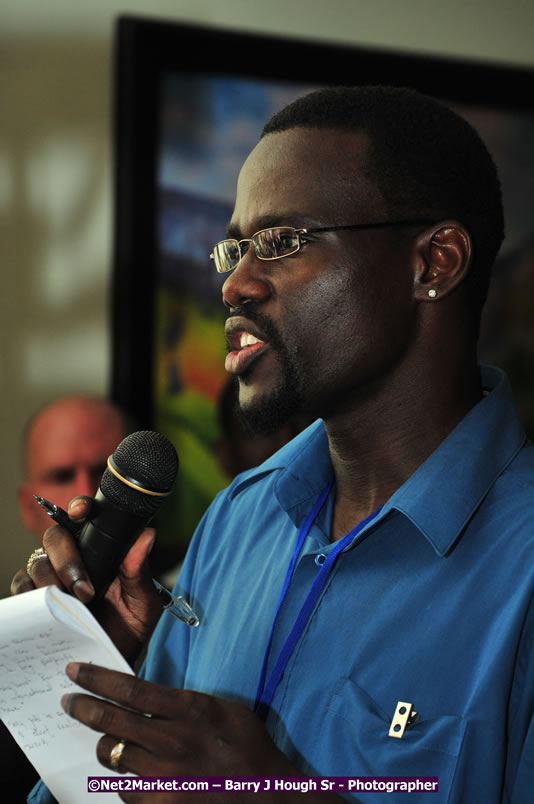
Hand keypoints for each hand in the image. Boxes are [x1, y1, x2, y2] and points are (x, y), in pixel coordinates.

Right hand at [10, 497, 162, 661]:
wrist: (113, 660)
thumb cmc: (131, 626)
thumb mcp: (143, 601)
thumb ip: (140, 569)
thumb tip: (147, 534)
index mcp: (101, 548)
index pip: (86, 517)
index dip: (79, 507)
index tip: (81, 511)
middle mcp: (73, 557)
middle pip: (55, 537)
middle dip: (67, 558)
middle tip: (84, 589)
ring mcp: (51, 577)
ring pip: (37, 563)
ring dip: (51, 581)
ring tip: (71, 606)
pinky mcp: (35, 600)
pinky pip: (21, 590)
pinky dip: (29, 597)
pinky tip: (45, 610)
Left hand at [61, 663, 344, 803]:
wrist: (266, 797)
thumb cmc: (249, 748)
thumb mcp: (223, 710)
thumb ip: (186, 703)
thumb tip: (151, 696)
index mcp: (190, 710)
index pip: (132, 689)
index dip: (98, 679)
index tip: (77, 672)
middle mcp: (172, 741)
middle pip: (112, 721)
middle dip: (83, 708)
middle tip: (68, 701)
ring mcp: (164, 777)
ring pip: (113, 756)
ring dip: (106, 746)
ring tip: (107, 741)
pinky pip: (125, 789)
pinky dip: (125, 778)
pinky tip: (135, 773)